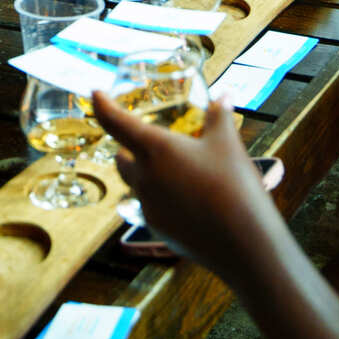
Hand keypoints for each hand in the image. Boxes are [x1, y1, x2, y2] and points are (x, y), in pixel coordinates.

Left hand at [94, 92, 275, 274]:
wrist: (244, 244)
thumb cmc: (233, 185)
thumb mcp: (228, 143)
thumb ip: (220, 115)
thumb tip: (225, 94)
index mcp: (154, 149)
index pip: (115, 122)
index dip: (102, 106)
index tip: (95, 94)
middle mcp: (143, 177)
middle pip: (121, 159)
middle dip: (128, 149)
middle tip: (149, 142)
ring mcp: (148, 207)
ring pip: (138, 185)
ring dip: (148, 175)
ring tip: (178, 172)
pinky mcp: (158, 230)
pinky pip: (152, 207)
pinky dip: (163, 199)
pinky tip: (190, 201)